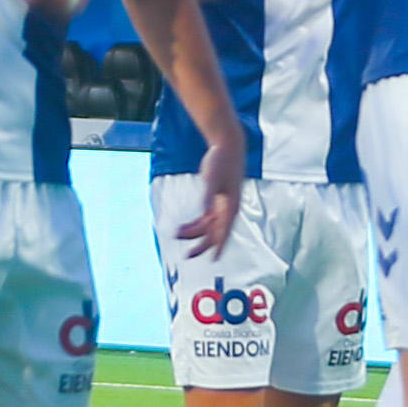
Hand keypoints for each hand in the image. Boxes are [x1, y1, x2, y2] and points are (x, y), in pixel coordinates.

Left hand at [179, 127, 246, 259]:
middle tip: (187, 255)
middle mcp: (228, 208)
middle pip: (215, 233)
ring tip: (176, 235)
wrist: (228, 146)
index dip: (219, 246)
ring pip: (209, 226)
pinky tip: (184, 227)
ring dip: (194, 233)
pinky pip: (207, 217)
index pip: (225, 232)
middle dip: (201, 245)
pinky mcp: (217, 199)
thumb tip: (204, 212)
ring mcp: (222, 204)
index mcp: (231, 206)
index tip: (213, 260)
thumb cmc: (222, 161)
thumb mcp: (212, 178)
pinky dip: (196, 224)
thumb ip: (207, 197)